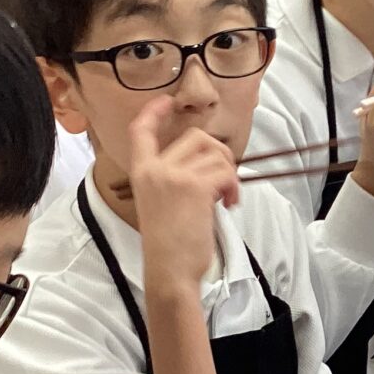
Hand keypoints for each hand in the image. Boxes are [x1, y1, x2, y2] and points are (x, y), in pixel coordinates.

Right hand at [128, 98, 239, 296]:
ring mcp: (174, 175)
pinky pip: (225, 172)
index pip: (140, 131)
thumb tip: (207, 163)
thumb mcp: (160, 204)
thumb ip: (173, 179)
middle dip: (219, 153)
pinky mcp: (195, 187)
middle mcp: (155, 169)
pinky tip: (229, 204)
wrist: (169, 270)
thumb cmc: (168, 245)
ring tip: (226, 198)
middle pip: (196, 136)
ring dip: (229, 173)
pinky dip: (234, 187)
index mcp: (141, 173)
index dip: (153, 112)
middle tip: (224, 180)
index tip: (167, 102)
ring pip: (216, 153)